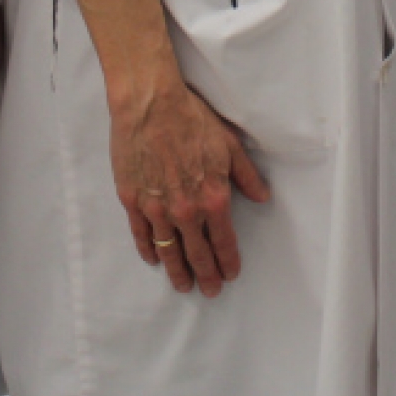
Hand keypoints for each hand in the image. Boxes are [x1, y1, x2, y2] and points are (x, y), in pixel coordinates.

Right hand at [109, 69, 270, 297]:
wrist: (150, 104)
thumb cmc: (191, 119)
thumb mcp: (229, 145)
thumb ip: (247, 176)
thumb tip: (263, 197)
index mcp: (213, 198)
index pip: (224, 241)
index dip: (228, 262)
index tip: (231, 274)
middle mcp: (186, 211)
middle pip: (197, 254)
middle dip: (206, 275)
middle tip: (209, 291)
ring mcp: (157, 208)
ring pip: (169, 251)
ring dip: (177, 271)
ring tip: (183, 285)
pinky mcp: (133, 201)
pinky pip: (142, 235)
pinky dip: (149, 250)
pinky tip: (154, 259)